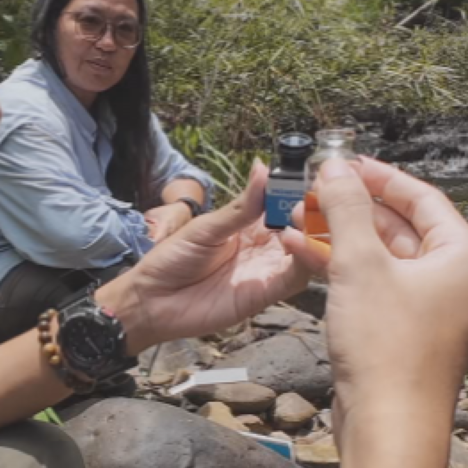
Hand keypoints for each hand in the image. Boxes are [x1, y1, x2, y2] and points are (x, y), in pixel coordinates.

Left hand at [97, 161, 310, 351]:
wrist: (153, 300)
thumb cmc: (173, 259)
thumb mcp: (207, 227)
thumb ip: (242, 205)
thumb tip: (263, 167)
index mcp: (249, 226)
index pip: (284, 206)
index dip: (298, 194)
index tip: (311, 178)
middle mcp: (263, 248)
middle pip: (301, 229)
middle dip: (312, 214)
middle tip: (314, 199)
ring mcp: (266, 271)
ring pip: (305, 253)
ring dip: (312, 236)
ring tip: (304, 219)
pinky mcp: (264, 294)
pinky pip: (292, 279)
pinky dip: (302, 262)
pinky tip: (297, 244)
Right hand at [281, 158, 467, 452]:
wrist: (388, 427)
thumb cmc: (387, 347)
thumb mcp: (359, 265)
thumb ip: (346, 210)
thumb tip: (335, 167)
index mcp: (464, 256)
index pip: (422, 198)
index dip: (379, 176)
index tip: (342, 162)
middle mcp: (455, 279)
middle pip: (401, 226)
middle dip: (352, 207)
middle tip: (312, 189)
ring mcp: (430, 308)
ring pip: (382, 257)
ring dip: (339, 236)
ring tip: (295, 218)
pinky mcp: (403, 332)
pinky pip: (373, 285)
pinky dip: (341, 268)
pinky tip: (301, 253)